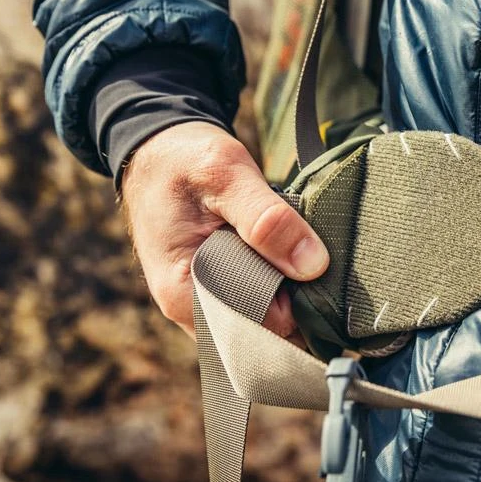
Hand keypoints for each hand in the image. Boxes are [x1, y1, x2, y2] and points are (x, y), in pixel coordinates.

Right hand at [120, 121, 327, 339]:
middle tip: (322, 263)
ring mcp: (204, 304)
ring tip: (307, 256)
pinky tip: (293, 259)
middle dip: (299, 306)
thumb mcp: (225, 174)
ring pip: (264, 321)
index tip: (322, 274)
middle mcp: (191, 311)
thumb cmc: (183, 159)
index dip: (297, 306)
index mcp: (183, 294)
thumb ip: (266, 219)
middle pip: (264, 332)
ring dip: (291, 294)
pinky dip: (281, 285)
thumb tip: (313, 266)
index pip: (258, 330)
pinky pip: (258, 303)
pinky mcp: (217, 291)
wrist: (157, 148)